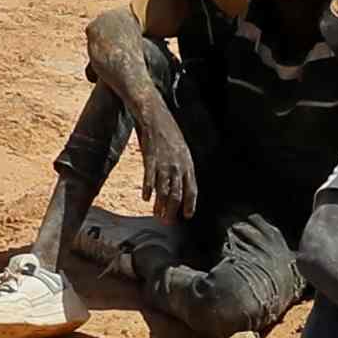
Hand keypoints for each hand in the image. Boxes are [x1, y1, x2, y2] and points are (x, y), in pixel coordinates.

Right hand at [127, 99, 201, 224]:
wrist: (154, 115)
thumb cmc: (167, 132)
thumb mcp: (180, 149)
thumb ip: (181, 166)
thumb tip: (179, 182)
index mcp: (188, 164)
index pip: (192, 189)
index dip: (189, 204)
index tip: (187, 216)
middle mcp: (178, 166)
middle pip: (177, 194)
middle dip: (173, 211)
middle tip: (168, 222)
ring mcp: (164, 163)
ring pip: (163, 190)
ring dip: (160, 205)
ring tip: (156, 215)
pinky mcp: (150, 159)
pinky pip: (149, 179)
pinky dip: (147, 190)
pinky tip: (145, 198)